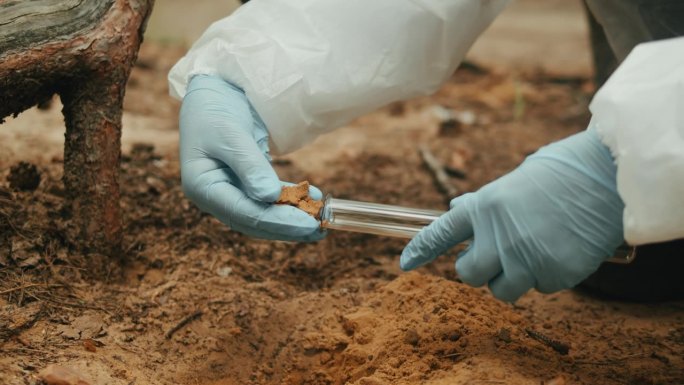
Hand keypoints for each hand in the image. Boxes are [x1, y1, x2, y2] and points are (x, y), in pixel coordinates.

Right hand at [179, 75, 323, 241]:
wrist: (214, 89)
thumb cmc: (216, 109)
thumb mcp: (231, 133)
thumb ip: (250, 166)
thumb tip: (270, 197)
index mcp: (202, 187)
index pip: (243, 213)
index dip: (277, 221)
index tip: (307, 222)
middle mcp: (213, 196)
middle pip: (254, 220)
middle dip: (288, 226)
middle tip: (319, 229)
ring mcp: (228, 191)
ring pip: (262, 214)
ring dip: (291, 218)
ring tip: (320, 218)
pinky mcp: (243, 183)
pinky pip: (267, 199)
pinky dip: (289, 200)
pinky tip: (311, 197)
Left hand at [400, 127, 624, 301]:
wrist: (608, 177)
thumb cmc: (562, 173)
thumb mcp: (513, 181)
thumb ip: (484, 202)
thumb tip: (456, 208)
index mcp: (484, 206)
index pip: (441, 232)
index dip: (421, 250)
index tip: (405, 263)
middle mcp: (498, 235)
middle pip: (468, 274)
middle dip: (479, 269)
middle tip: (497, 257)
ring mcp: (525, 258)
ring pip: (502, 289)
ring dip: (514, 277)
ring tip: (536, 251)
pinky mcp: (553, 274)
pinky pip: (540, 288)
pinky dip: (548, 276)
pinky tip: (563, 249)